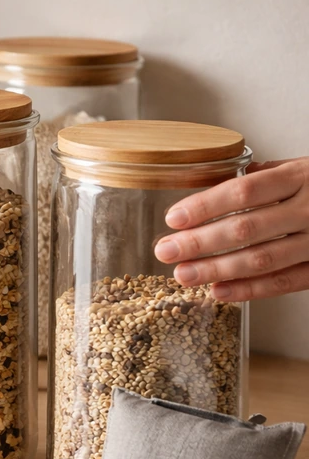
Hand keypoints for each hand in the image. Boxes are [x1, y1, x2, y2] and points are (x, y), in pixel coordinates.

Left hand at [154, 158, 308, 300]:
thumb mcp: (307, 167)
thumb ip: (268, 174)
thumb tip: (221, 180)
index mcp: (304, 175)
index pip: (245, 189)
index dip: (206, 205)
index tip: (173, 218)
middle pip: (247, 226)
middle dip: (200, 242)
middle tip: (164, 251)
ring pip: (264, 258)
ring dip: (217, 269)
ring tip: (183, 275)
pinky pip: (287, 281)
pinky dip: (250, 289)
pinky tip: (219, 292)